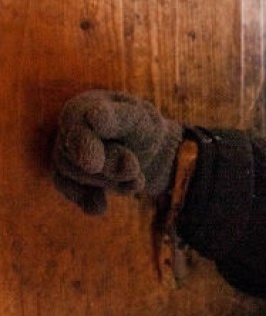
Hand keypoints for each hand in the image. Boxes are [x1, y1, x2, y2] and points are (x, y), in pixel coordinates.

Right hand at [51, 89, 182, 214]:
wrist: (149, 151)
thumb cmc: (144, 128)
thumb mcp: (140, 120)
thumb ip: (119, 121)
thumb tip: (93, 118)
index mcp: (84, 106)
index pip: (78, 125)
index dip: (84, 144)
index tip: (93, 164)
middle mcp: (68, 129)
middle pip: (77, 153)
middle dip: (108, 165)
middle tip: (133, 170)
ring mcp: (65, 154)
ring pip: (75, 174)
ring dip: (109, 181)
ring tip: (137, 182)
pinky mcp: (69, 178)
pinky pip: (71, 190)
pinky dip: (88, 199)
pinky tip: (100, 208)